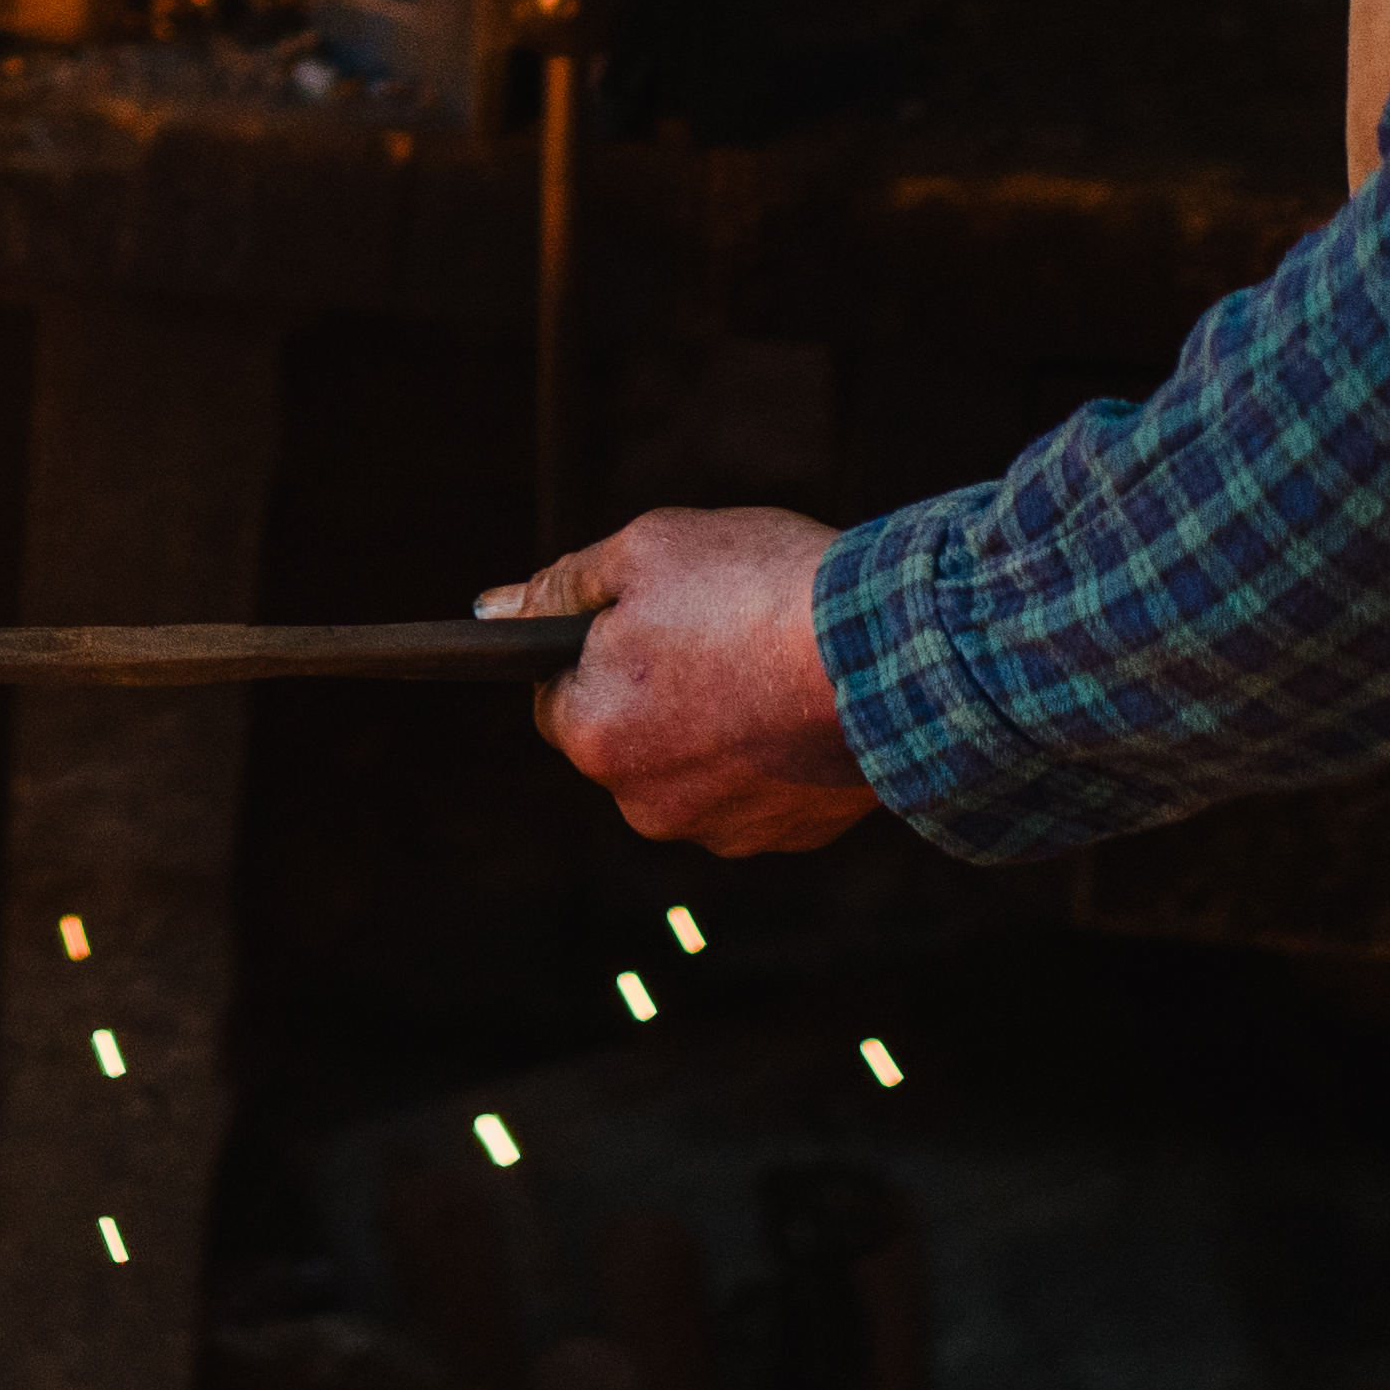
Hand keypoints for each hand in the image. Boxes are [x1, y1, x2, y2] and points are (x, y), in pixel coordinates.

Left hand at [483, 504, 878, 854]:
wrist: (897, 648)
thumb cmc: (759, 588)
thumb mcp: (644, 552)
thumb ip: (561, 586)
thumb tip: (493, 609)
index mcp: (595, 736)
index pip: (555, 698)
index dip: (590, 652)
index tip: (637, 621)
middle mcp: (647, 804)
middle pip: (626, 739)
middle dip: (655, 690)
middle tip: (712, 630)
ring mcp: (724, 830)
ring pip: (694, 768)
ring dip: (716, 723)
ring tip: (765, 660)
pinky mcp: (792, 837)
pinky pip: (760, 790)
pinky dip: (773, 751)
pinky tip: (804, 700)